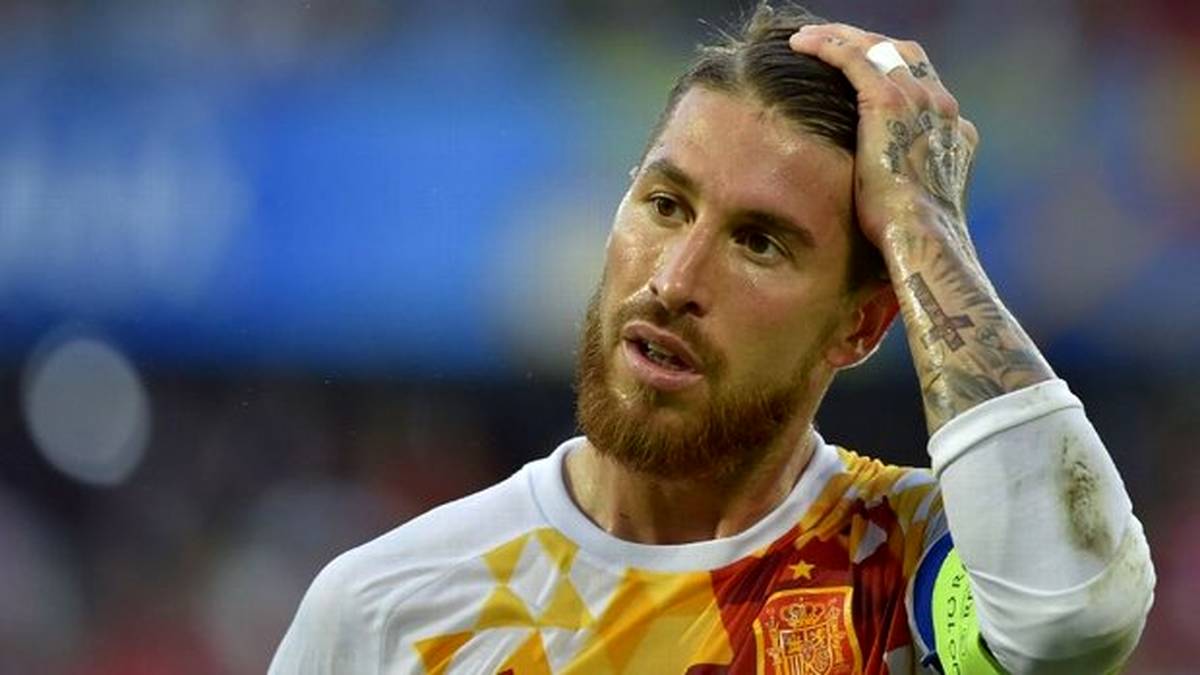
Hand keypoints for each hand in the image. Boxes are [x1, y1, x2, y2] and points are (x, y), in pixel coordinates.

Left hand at [789, 23, 978, 250]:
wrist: (923, 240)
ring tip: (806, 38)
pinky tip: (800, 43)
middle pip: (900, 53)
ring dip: (838, 36)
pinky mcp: (886, 101)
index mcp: (954, 130)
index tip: (855, 69)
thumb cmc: (912, 237)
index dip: (886, 68)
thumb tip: (885, 194)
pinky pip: (852, 56)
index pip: (921, 81)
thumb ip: (907, 184)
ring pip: (874, 47)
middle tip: (826, 42)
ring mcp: (917, 99)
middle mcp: (941, 106)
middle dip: (863, 42)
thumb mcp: (915, 204)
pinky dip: (826, 45)